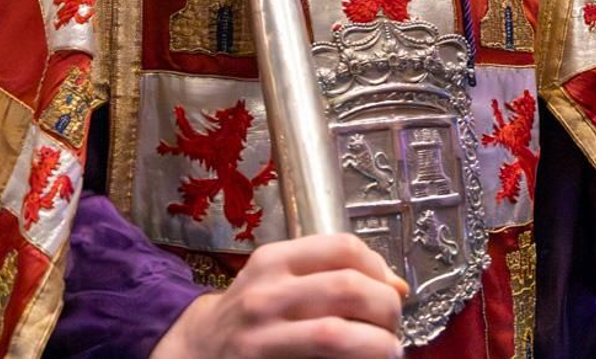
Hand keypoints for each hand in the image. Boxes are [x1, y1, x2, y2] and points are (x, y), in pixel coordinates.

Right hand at [152, 234, 407, 358]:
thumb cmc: (252, 313)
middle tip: (393, 326)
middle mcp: (266, 293)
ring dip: (378, 344)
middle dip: (386, 309)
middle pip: (349, 287)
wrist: (198, 350)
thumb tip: (397, 287)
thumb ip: (331, 274)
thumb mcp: (280, 279)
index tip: (391, 289)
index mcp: (275, 260)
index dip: (381, 268)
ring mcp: (262, 335)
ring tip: (388, 351)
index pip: (344, 248)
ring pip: (336, 333)